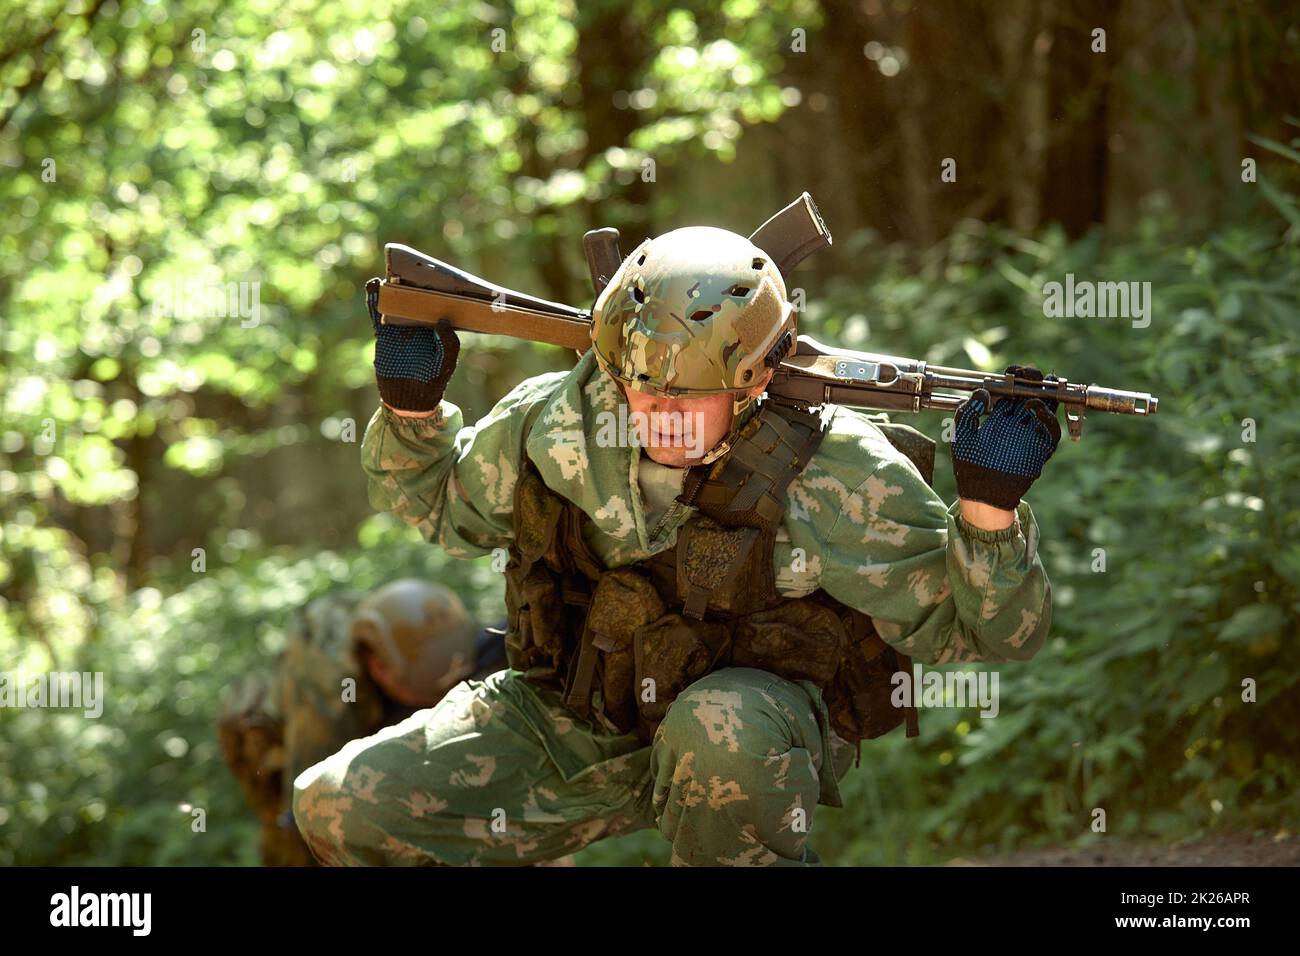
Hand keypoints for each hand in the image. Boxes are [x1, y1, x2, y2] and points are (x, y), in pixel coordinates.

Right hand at [366, 277, 459, 411]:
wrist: (409, 399)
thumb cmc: (432, 381)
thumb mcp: (446, 363)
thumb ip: (450, 344)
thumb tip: (443, 320)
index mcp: (434, 328)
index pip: (435, 304)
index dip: (435, 290)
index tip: (435, 275)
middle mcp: (417, 324)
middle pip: (413, 299)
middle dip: (410, 284)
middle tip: (409, 268)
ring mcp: (399, 328)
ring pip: (394, 304)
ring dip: (390, 289)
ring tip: (388, 275)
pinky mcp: (384, 335)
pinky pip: (378, 315)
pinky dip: (374, 302)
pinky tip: (373, 288)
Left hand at [952, 364, 1061, 511]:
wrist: (981, 493)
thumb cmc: (970, 464)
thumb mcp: (962, 435)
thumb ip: (968, 412)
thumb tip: (981, 390)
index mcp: (1000, 415)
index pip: (1012, 390)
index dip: (1014, 378)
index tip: (1011, 370)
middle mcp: (1017, 421)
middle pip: (1032, 394)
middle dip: (1034, 380)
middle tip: (1030, 372)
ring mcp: (1030, 434)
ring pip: (1046, 408)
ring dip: (1046, 394)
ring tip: (1040, 385)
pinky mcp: (1040, 449)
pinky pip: (1050, 431)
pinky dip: (1047, 418)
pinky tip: (1035, 408)